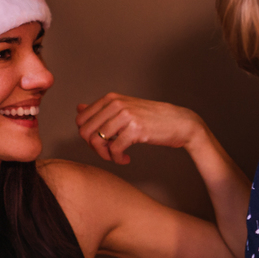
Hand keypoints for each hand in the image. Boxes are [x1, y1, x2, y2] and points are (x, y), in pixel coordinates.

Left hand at [76, 93, 204, 164]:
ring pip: (97, 141)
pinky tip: (126, 159)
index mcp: (111, 98)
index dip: (87, 136)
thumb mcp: (125, 109)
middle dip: (93, 147)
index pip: (81, 120)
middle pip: (85, 132)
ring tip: (117, 157)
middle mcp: (116, 104)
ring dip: (106, 155)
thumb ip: (101, 109)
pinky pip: (114, 149)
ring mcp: (126, 116)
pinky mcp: (135, 129)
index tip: (101, 143)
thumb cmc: (153, 118)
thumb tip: (78, 108)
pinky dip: (117, 159)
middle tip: (107, 153)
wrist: (180, 123)